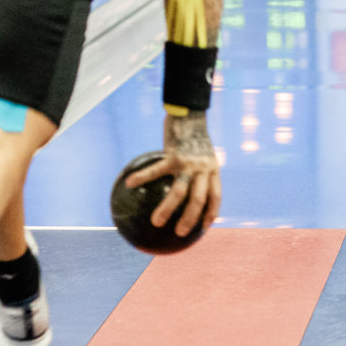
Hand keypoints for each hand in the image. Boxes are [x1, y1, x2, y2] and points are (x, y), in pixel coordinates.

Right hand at [124, 111, 221, 236]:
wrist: (191, 112)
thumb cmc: (195, 133)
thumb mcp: (204, 151)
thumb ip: (199, 168)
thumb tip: (188, 183)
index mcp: (212, 169)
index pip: (215, 197)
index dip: (211, 213)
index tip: (204, 227)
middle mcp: (203, 169)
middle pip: (197, 200)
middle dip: (189, 220)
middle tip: (179, 233)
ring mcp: (188, 163)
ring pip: (178, 193)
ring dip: (167, 210)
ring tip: (156, 222)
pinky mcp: (173, 155)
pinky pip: (156, 171)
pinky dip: (143, 178)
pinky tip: (130, 183)